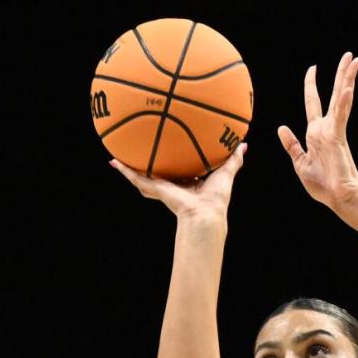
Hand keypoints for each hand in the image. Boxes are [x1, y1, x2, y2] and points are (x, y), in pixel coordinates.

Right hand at [110, 142, 247, 220]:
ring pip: (143, 176)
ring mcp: (162, 188)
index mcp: (189, 183)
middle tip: (140, 151)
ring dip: (130, 168)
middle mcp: (173, 185)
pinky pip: (136, 177)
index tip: (171, 150)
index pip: (180, 170)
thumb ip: (233, 159)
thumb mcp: (226, 172)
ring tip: (118, 157)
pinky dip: (124, 170)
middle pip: (159, 173)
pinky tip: (114, 161)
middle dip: (150, 164)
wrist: (204, 213)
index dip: (175, 160)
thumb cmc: (217, 198)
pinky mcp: (154, 189)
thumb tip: (243, 145)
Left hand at [278, 52, 357, 208]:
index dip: (311, 85)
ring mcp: (334, 130)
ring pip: (342, 98)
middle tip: (350, 55)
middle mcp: (327, 127)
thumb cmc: (321, 184)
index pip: (313, 102)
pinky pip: (341, 116)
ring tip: (356, 60)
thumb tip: (281, 127)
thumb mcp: (299, 162)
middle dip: (341, 73)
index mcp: (316, 132)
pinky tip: (348, 87)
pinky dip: (343, 102)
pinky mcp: (338, 138)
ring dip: (348, 78)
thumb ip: (292, 145)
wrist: (336, 197)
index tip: (313, 68)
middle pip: (334, 94)